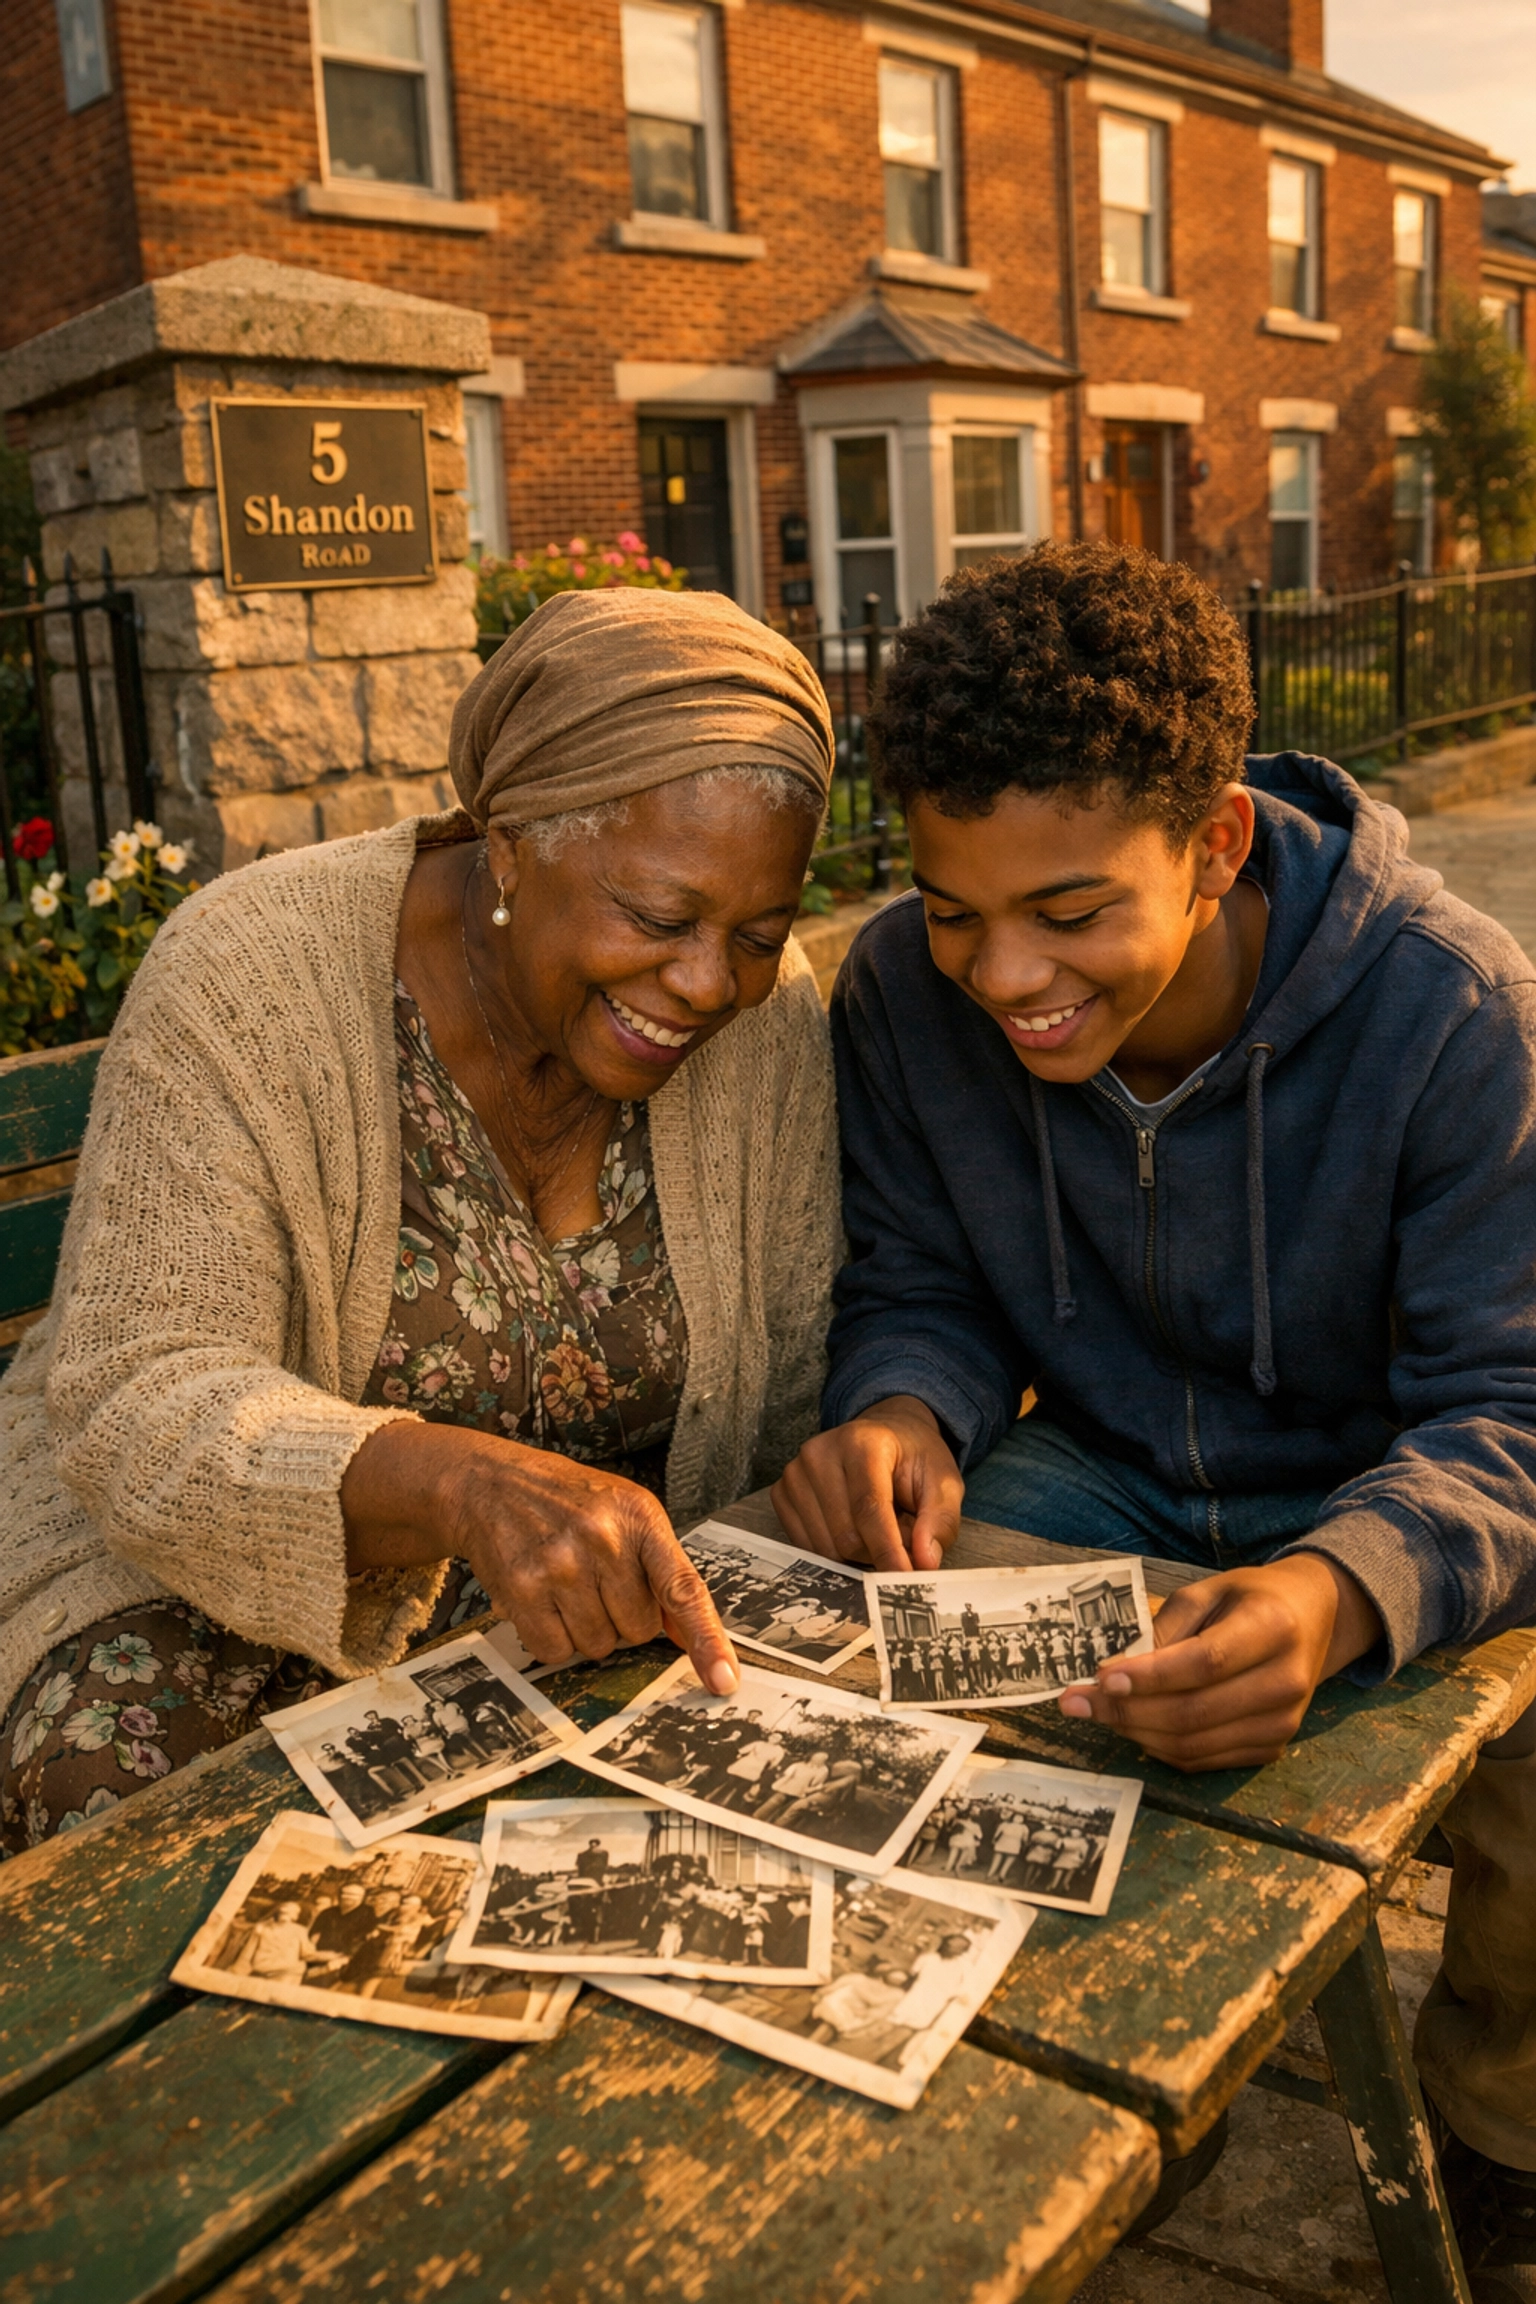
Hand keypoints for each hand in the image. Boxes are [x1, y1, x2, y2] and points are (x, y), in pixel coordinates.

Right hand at [341, 1422, 737, 1691]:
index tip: (724, 1681)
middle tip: (596, 1583)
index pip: (683, 1589)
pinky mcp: (524, 1588)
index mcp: (640, 1518)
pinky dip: (552, 1638)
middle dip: (622, 1618)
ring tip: (566, 1586)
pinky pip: (555, 1651)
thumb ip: (661, 1570)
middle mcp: (604, 1539)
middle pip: (638, 1631)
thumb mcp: (626, 1514)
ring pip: (598, 1646)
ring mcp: (562, 1565)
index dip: (708, 1640)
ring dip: (585, 1630)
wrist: (491, 1483)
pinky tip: (543, 1601)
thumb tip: (689, 1636)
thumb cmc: (568, 1502)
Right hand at [770, 1396, 963, 1569]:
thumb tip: (924, 1561)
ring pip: (825, 1548)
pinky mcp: (782, 1493)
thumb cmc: (912, 1460)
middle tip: (900, 1533)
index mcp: (862, 1443)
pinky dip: (834, 1550)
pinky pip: (806, 1547)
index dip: (888, 1551)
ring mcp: (795, 1474)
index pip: (869, 1509)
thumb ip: (939, 1520)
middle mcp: (820, 1453)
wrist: (884, 1435)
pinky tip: (850, 1526)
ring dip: (857, 1553)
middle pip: (846, 1536)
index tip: (903, 1580)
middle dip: (878, 1552)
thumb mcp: (944, 1482)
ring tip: (875, 1526)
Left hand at [1057, 1552, 1382, 1770]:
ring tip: (1099, 1711)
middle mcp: (1284, 1681)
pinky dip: (1160, 1747)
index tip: (1100, 1676)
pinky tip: (1135, 1725)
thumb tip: (1112, 1670)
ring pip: (1194, 1744)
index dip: (1150, 1676)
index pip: (1205, 1663)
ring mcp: (1282, 1722)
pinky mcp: (1272, 1747)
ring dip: (1136, 1731)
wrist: (1312, 1620)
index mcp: (1272, 1628)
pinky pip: (1204, 1759)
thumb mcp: (1207, 1592)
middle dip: (1126, 1710)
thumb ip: (1164, 1628)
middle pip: (1194, 1712)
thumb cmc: (1251, 1599)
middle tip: (1076, 1701)